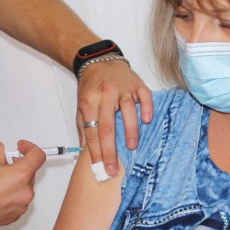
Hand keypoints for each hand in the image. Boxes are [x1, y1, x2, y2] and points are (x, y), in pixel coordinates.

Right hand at [0, 141, 44, 229]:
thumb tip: (0, 154)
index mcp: (20, 176)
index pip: (37, 157)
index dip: (30, 148)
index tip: (23, 148)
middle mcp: (24, 193)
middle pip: (30, 174)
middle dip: (20, 167)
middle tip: (7, 162)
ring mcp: (20, 207)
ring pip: (24, 189)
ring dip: (15, 182)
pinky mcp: (13, 217)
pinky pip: (18, 203)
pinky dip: (11, 196)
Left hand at [76, 60, 153, 176]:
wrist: (99, 61)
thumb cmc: (91, 87)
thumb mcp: (81, 106)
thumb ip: (83, 127)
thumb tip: (83, 151)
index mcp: (89, 102)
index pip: (92, 131)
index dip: (95, 151)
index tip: (99, 166)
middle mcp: (105, 95)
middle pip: (107, 126)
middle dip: (110, 150)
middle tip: (113, 168)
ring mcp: (122, 89)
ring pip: (128, 110)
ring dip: (130, 130)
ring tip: (131, 147)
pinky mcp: (137, 84)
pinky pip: (144, 96)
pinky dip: (147, 108)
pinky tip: (147, 120)